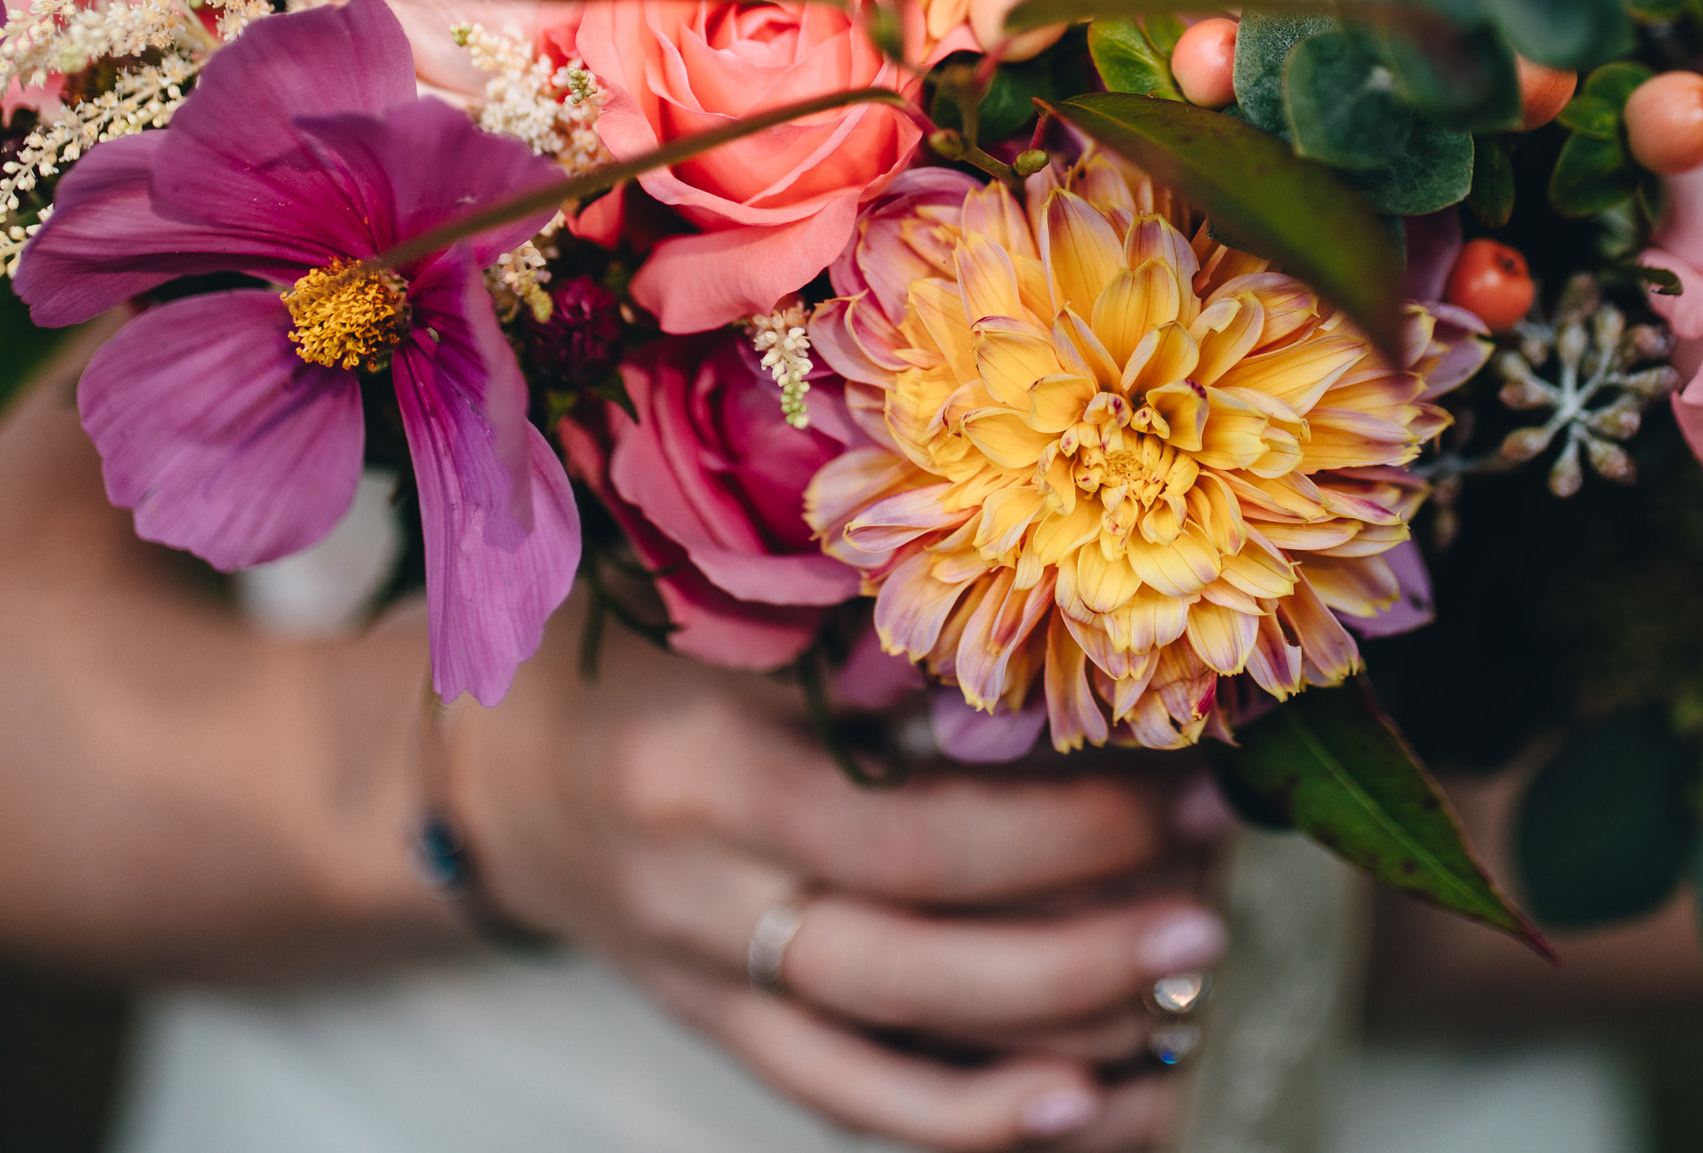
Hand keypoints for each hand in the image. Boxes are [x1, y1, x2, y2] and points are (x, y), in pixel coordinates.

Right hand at [438, 604, 1221, 1150]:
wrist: (494, 765)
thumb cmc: (639, 648)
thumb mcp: (730, 601)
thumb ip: (872, 626)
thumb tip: (1069, 641)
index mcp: (706, 763)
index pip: (904, 826)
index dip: (1058, 824)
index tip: (1185, 783)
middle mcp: (699, 889)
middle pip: (907, 954)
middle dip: (1076, 943)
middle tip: (1208, 908)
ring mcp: (704, 980)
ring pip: (884, 1055)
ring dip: (1045, 1048)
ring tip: (1181, 1017)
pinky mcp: (720, 1032)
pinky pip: (848, 1104)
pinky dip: (968, 1121)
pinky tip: (1088, 1112)